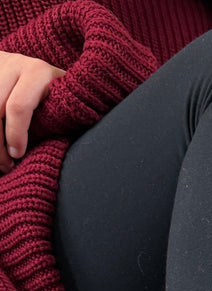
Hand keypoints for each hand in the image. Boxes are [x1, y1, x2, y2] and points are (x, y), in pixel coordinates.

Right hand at [0, 50, 65, 172]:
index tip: (17, 155)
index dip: (15, 135)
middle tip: (6, 165)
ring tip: (0, 161)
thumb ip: (62, 120)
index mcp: (38, 73)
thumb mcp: (63, 102)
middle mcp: (15, 65)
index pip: (18, 107)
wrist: (35, 66)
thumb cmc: (56, 96)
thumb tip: (67, 158)